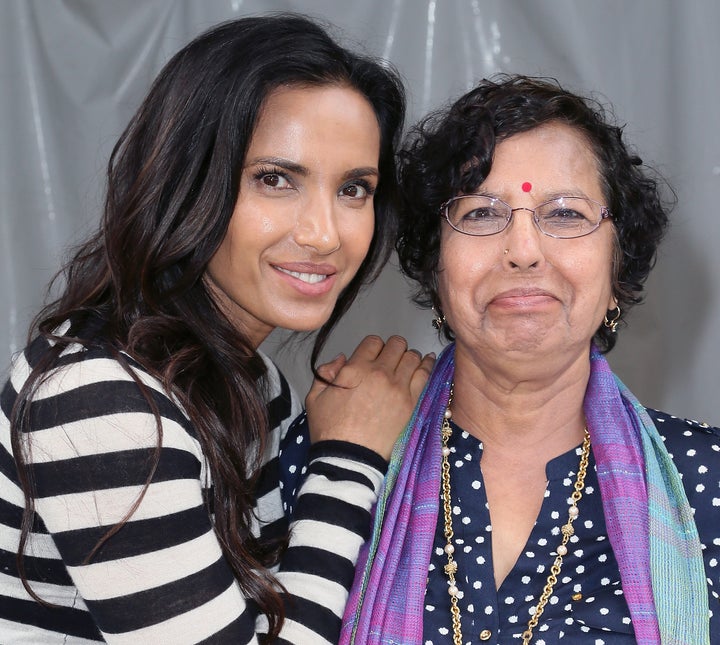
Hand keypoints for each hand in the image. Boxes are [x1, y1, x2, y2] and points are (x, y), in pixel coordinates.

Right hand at [305, 335, 434, 459]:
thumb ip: (325, 372)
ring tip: (408, 361)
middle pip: (396, 345)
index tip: (374, 354)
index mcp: (356, 369)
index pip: (373, 342)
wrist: (349, 457)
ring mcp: (398, 387)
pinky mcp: (411, 402)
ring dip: (409, 356)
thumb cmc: (331, 430)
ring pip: (412, 356)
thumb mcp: (315, 398)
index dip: (374, 346)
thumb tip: (341, 359)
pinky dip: (427, 365)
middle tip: (392, 356)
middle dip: (393, 347)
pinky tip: (427, 361)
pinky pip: (424, 375)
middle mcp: (379, 373)